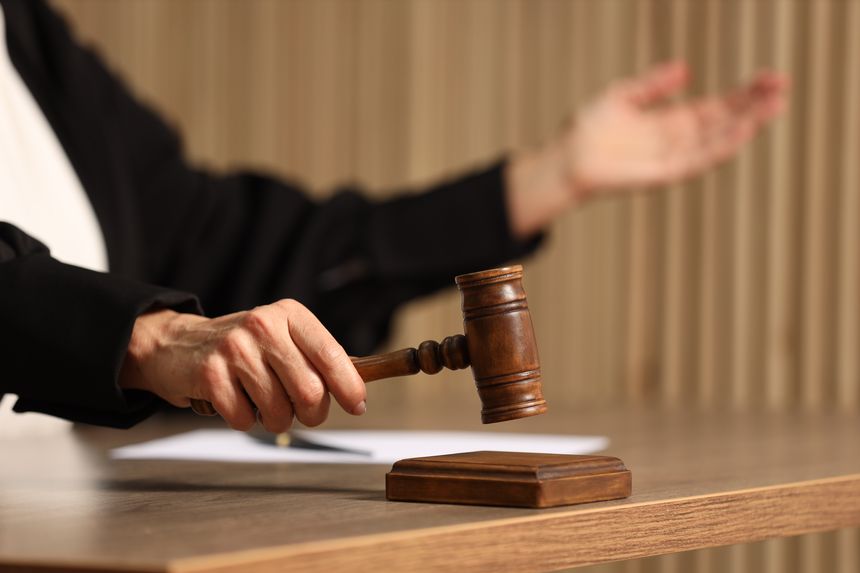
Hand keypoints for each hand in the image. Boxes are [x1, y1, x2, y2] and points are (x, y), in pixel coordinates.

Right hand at [119, 300, 366, 431]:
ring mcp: (235, 349)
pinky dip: (246, 421)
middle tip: (303, 412)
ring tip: (265, 404)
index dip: (349, 387)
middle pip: (310, 391)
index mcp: (290, 315)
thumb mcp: (284, 339)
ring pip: (279, 411)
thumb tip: (356, 393)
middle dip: (312, 413)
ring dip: (277, 420)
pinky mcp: (210, 374)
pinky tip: (238, 402)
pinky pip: (245, 420)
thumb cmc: (246, 348)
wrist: (179, 344)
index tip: (356, 406)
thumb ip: (317, 360)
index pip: (331, 355)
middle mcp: (264, 325)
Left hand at [506, 61, 788, 237]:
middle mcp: (678, 140)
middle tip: (783, 87)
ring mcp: (674, 157)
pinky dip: (721, 146)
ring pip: (719, 140)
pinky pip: (699, 160)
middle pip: (725, 121)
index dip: (744, 93)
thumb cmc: (588, 128)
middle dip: (754, 105)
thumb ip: (654, 85)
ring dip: (746, 124)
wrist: (566, 157)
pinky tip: (741, 131)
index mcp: (672, 121)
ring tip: (774, 107)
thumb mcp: (623, 95)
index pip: (718, 106)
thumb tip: (686, 68)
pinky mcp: (664, 173)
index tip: (770, 78)